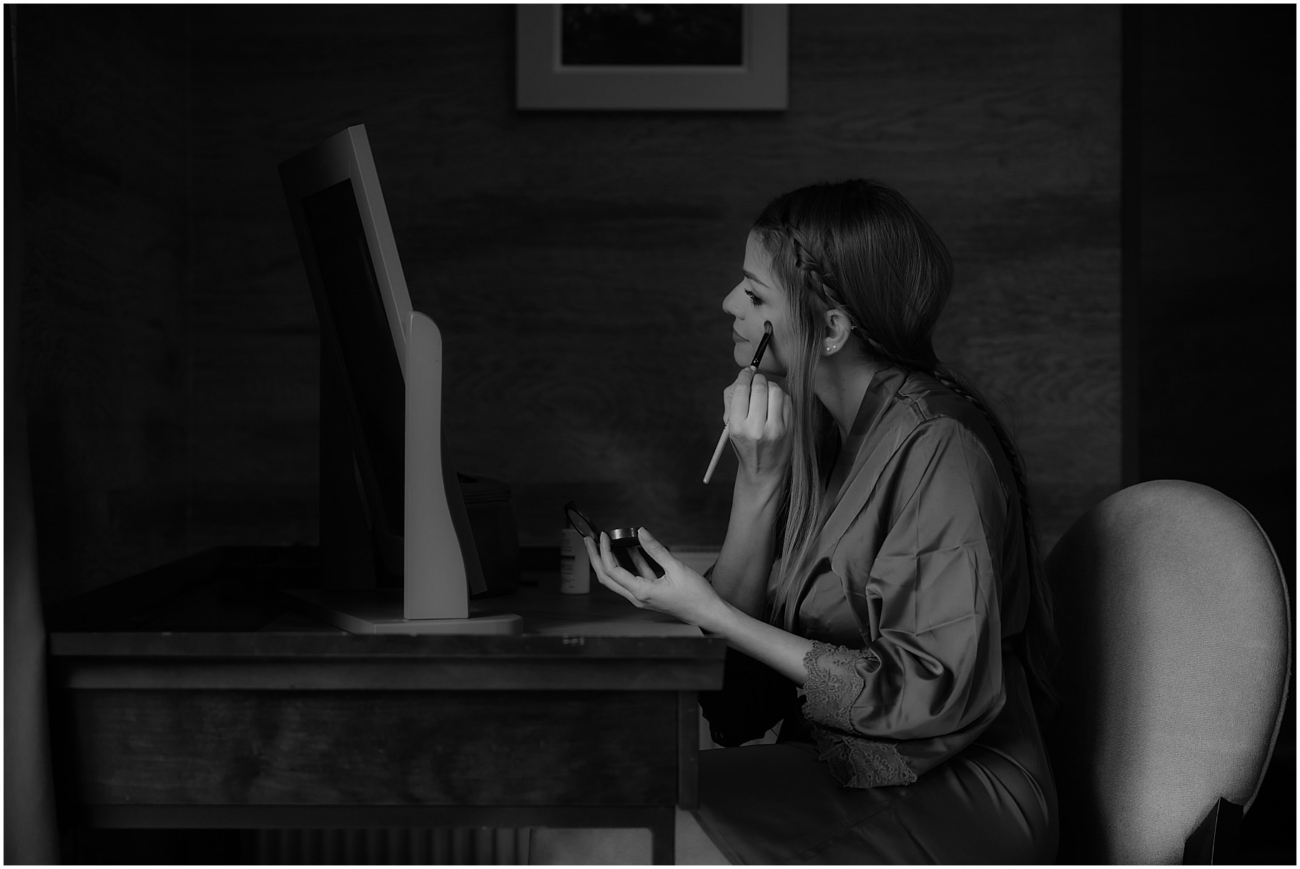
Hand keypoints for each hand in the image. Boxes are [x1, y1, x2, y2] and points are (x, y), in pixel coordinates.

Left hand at [585, 528, 727, 630]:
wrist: (708, 612)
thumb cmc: (695, 595)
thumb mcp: (676, 567)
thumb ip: (656, 549)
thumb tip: (641, 532)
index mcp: (641, 592)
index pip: (612, 571)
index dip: (604, 552)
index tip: (604, 536)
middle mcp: (637, 597)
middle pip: (607, 578)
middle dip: (596, 558)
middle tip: (590, 540)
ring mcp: (642, 597)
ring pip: (618, 579)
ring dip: (610, 561)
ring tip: (605, 543)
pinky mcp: (649, 594)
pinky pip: (633, 578)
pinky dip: (629, 563)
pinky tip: (631, 549)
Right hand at [721, 366, 792, 486]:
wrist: (763, 471)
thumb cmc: (745, 445)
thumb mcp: (731, 428)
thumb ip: (735, 402)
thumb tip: (746, 376)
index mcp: (737, 427)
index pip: (741, 390)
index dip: (744, 376)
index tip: (746, 372)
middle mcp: (756, 428)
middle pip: (759, 387)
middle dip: (758, 378)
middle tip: (757, 379)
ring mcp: (776, 429)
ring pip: (776, 390)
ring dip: (771, 386)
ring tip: (766, 393)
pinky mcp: (789, 428)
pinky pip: (787, 400)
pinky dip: (781, 396)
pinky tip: (775, 403)